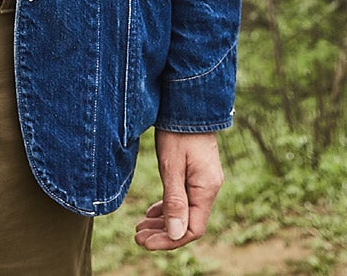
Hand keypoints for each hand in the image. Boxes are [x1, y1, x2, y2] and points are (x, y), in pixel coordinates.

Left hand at [133, 129, 222, 249]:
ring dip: (163, 223)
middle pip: (187, 224)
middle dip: (162, 235)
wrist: (188, 104)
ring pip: (184, 213)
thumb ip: (174, 200)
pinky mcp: (196, 175)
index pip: (192, 229)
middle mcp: (209, 188)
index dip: (169, 241)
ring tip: (140, 228)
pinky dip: (167, 209)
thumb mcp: (172, 166)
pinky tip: (151, 213)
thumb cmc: (178, 132)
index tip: (146, 242)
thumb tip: (176, 234)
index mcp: (206, 188)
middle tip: (137, 237)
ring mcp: (203, 182)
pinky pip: (184, 200)